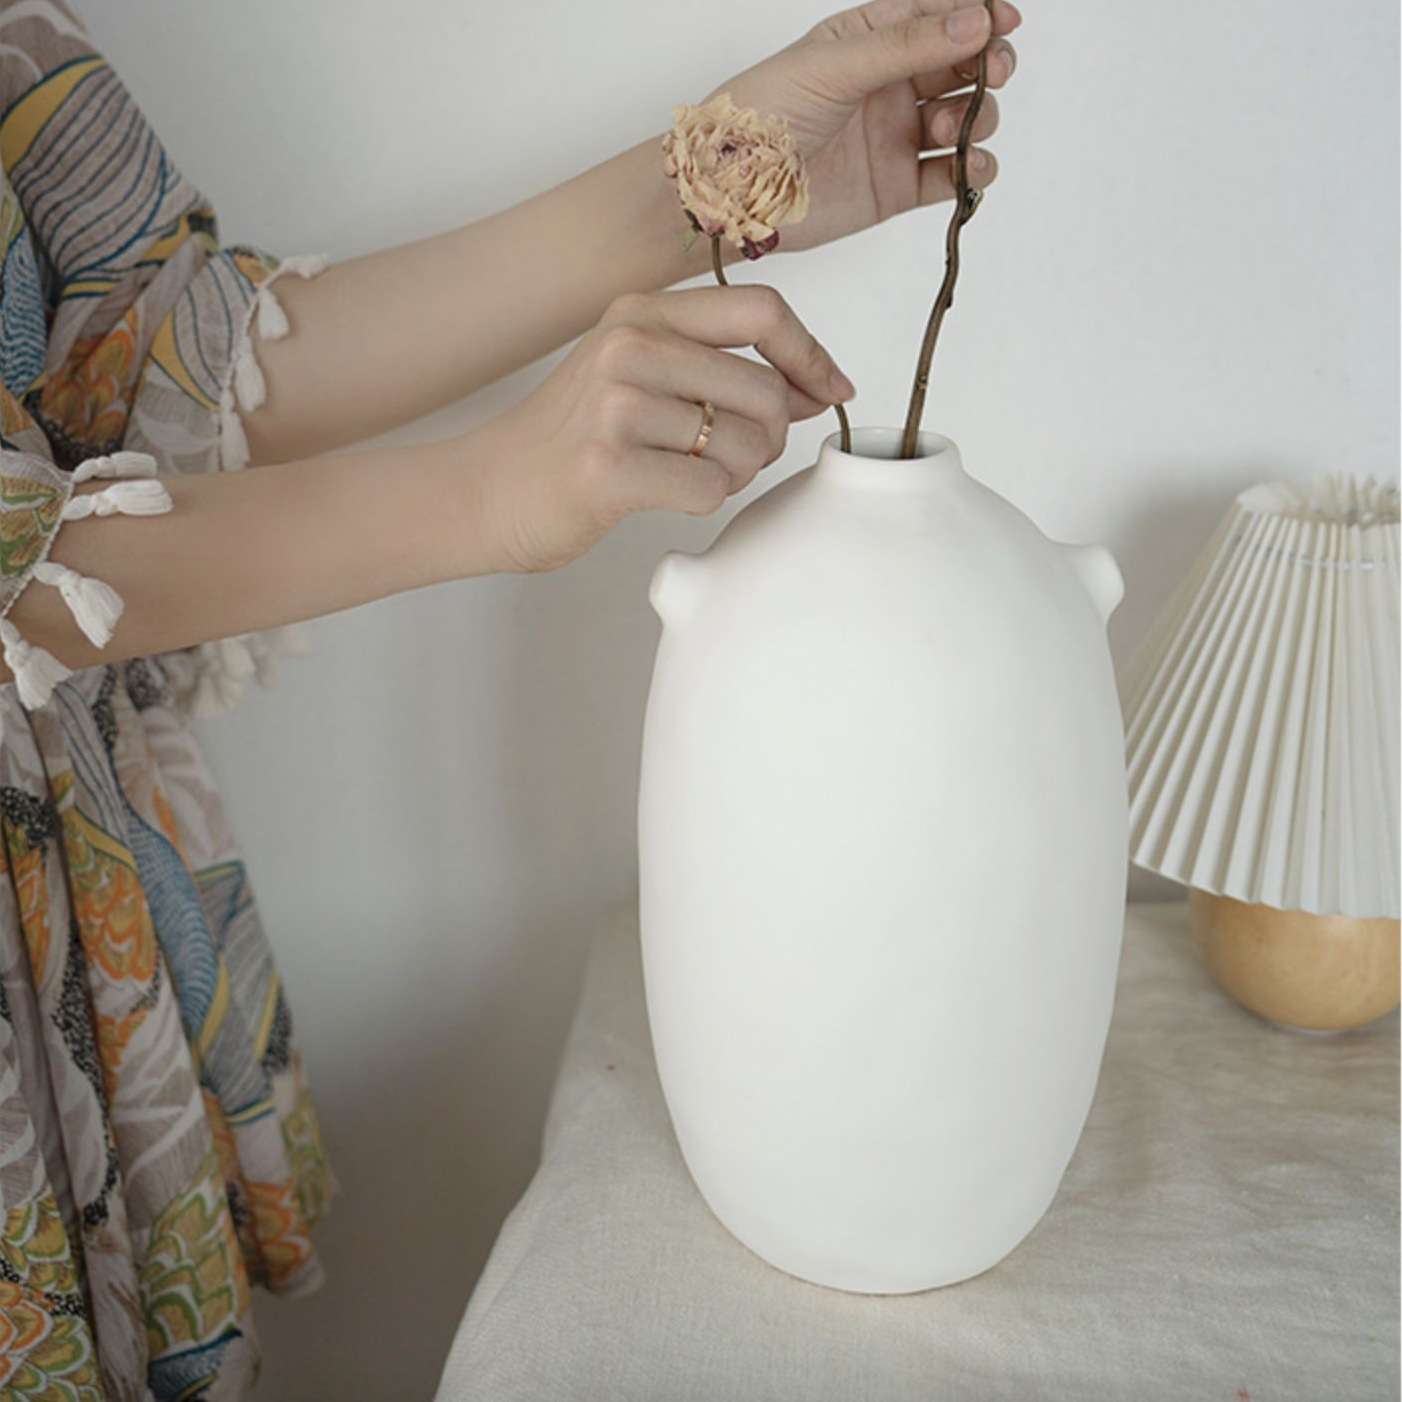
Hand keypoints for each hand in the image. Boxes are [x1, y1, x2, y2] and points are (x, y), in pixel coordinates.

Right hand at [463, 287, 852, 572]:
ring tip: (685, 474)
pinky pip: (711, 490)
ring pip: (744, 447)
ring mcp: (615, 405)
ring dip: (733, 475)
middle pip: (766, 392)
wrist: (488, 490)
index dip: (812, 355)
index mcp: (642, 312)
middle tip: (730, 456)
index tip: (833, 390)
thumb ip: (720, 366)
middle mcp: (629, 345)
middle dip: (769, 438)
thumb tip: (817, 384)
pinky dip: (703, 503)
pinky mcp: (607, 467)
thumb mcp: (637, 372)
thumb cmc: (571, 438)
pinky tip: (664, 496)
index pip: (763, 310)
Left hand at [701, 0, 1021, 253]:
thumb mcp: (836, 65)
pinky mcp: (896, 188)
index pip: (938, 15)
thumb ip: (908, 45)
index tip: (1005, 21)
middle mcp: (887, 85)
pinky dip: (972, 171)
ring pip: (964, 120)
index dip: (977, 14)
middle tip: (991, 74)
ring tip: (948, 129)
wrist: (731, 194)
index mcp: (869, 40)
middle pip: (961, 67)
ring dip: (976, 119)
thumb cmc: (762, 118)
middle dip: (986, 67)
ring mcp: (894, 138)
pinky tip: (970, 166)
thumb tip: (976, 19)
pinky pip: (951, 176)